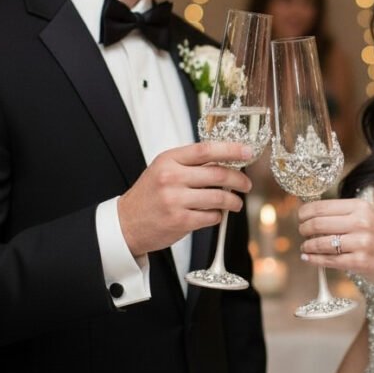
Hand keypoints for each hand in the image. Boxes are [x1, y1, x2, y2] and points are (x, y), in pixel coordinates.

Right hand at [117, 142, 253, 257]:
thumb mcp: (163, 169)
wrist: (126, 223)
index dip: (231, 150)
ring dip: (233, 201)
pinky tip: (214, 214)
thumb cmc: (149, 195)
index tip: (247, 152)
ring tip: (235, 203)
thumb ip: (190, 163)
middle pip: (218, 174)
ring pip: (219, 198)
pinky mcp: (180, 221)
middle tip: (246, 184)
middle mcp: (171, 178)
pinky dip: (218, 216)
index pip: (206, 150)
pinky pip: (211, 216)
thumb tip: (227, 161)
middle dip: (239, 180)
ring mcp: (175, 200)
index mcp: (169, 160)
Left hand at [297, 198, 373, 291]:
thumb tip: (310, 213)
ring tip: (305, 247)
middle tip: (302, 233)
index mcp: (360, 207)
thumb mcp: (367, 218)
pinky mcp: (358, 261)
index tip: (300, 217)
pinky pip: (327, 260)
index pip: (321, 206)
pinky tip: (308, 258)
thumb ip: (343, 214)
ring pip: (320, 243)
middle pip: (317, 223)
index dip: (304, 213)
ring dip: (307, 246)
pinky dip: (313, 260)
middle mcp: (361, 222)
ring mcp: (360, 242)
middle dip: (303, 229)